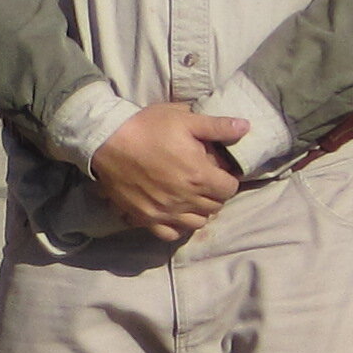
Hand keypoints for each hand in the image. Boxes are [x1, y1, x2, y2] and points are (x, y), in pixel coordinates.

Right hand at [88, 104, 250, 240]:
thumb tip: (246, 127)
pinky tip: (174, 213)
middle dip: (215, 194)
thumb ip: (217, 126)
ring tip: (192, 197)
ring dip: (199, 212)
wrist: (106, 141)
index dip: (228, 179)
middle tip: (205, 181)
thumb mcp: (184, 118)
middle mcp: (184, 199)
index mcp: (198, 175)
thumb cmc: (146, 127)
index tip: (220, 171)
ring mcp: (164, 212)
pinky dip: (176, 227)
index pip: (229, 189)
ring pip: (196, 223)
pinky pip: (170, 234)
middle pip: (214, 207)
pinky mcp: (145, 218)